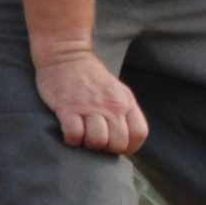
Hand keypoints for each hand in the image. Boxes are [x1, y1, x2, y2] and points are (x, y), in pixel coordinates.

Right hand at [33, 49, 147, 154]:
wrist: (67, 56)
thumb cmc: (91, 79)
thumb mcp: (117, 91)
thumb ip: (124, 112)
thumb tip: (126, 139)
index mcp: (126, 102)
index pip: (139, 134)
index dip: (130, 146)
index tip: (117, 146)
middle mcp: (111, 105)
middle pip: (118, 142)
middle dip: (107, 148)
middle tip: (97, 140)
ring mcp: (90, 106)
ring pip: (97, 141)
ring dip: (89, 144)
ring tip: (83, 135)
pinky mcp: (68, 108)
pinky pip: (74, 134)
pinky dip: (72, 139)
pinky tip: (70, 133)